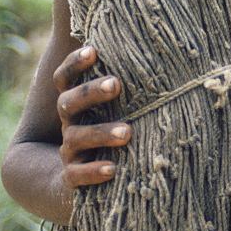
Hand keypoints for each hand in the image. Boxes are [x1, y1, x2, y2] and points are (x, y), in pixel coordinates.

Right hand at [54, 46, 129, 187]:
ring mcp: (70, 151)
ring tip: (126, 132)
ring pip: (75, 138)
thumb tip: (165, 53)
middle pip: (68, 102)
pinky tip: (113, 168)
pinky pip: (76, 175)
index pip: (65, 78)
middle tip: (116, 84)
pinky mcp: (72, 177)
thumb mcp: (117, 107)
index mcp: (78, 103)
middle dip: (91, 92)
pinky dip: (93, 171)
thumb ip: (132, 86)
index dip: (74, 64)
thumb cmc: (111, 130)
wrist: (80, 180)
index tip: (93, 50)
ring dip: (100, 133)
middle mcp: (70, 123)